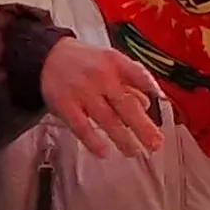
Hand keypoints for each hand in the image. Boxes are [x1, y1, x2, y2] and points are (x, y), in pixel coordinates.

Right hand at [38, 38, 167, 159]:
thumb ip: (130, 79)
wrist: (48, 57)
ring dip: (122, 138)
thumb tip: (148, 103)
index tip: (162, 100)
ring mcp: (83, 92)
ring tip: (134, 151)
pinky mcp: (65, 105)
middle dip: (143, 126)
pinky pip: (81, 126)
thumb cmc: (86, 62)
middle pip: (126, 104)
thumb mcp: (110, 61)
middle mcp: (101, 77)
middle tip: (155, 143)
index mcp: (115, 63)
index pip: (137, 73)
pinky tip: (103, 152)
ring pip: (106, 119)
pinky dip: (93, 141)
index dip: (150, 86)